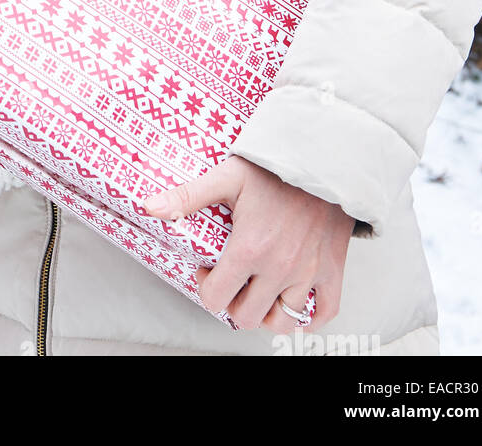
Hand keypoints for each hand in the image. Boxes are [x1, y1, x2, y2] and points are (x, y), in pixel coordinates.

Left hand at [140, 154, 353, 331]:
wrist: (322, 159)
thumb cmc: (273, 166)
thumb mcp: (226, 176)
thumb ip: (187, 196)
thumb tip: (149, 207)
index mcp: (249, 249)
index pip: (216, 298)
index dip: (204, 287)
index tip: (206, 269)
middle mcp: (279, 268)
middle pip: (247, 317)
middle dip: (231, 304)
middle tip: (230, 282)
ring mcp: (308, 273)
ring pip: (283, 321)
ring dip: (266, 313)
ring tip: (257, 292)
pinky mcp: (332, 271)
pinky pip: (324, 312)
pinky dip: (308, 317)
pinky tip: (291, 301)